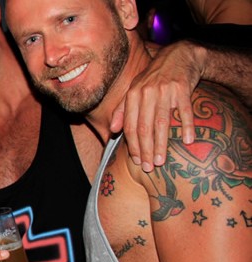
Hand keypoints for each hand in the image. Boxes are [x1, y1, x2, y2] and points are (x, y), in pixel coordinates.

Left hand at [111, 40, 201, 171]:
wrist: (180, 55)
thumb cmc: (154, 78)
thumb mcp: (135, 90)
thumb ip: (123, 110)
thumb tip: (112, 129)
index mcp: (133, 95)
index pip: (130, 126)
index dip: (132, 146)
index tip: (137, 161)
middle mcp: (147, 93)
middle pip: (144, 127)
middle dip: (145, 150)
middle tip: (149, 167)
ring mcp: (165, 90)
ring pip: (161, 122)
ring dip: (161, 144)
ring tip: (161, 161)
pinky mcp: (183, 88)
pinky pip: (185, 111)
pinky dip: (186, 126)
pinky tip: (188, 141)